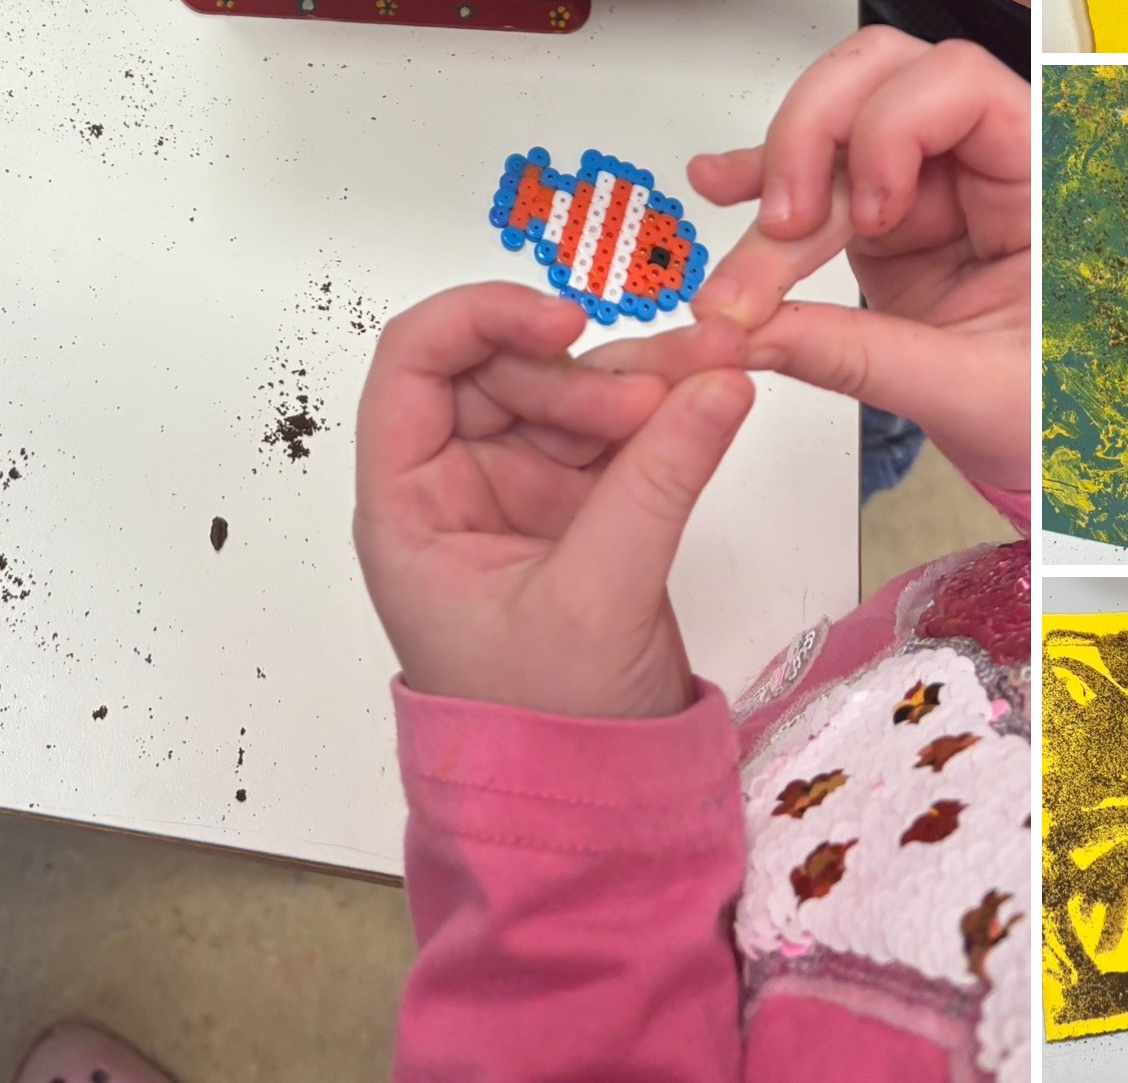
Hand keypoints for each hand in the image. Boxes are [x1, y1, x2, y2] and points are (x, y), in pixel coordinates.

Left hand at [352, 283, 754, 718]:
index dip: (480, 320)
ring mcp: (516, 490)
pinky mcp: (576, 503)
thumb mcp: (598, 597)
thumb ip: (659, 479)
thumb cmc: (548, 729)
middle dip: (585, 368)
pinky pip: (615, 428)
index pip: (414, 366)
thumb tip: (718, 381)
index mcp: (409, 505)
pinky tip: (709, 393)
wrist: (591, 808)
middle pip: (504, 369)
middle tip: (667, 391)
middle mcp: (454, 484)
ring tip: (714, 367)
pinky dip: (663, 409)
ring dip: (639, 378)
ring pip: (567, 389)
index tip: (562, 322)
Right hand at [687, 28, 1029, 493]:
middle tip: (782, 220)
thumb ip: (858, 356)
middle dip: (812, 137)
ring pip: (835, 123)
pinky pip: (816, 177)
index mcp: (1040, 180)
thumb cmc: (1061, 414)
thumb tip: (754, 334)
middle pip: (881, 76)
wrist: (1061, 454)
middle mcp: (984, 163)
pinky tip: (726, 183)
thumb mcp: (971, 391)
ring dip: (776, 175)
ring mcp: (929, 187)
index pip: (962, 82)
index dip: (895, 126)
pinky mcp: (885, 221)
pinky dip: (765, 179)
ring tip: (742, 250)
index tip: (871, 216)